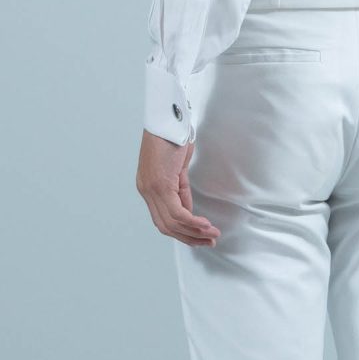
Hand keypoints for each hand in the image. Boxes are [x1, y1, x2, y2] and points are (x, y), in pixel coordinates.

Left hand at [137, 129, 220, 245]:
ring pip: (172, 222)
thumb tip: (188, 209)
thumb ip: (180, 189)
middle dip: (189, 237)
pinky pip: (177, 212)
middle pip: (165, 226)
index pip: (162, 219)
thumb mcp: (177, 168)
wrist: (166, 118)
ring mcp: (151, 189)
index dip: (182, 232)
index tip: (199, 236)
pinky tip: (205, 225)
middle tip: (208, 241)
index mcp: (148, 188)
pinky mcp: (160, 185)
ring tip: (212, 235)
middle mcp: (146, 191)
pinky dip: (193, 222)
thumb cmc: (172, 136)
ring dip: (194, 232)